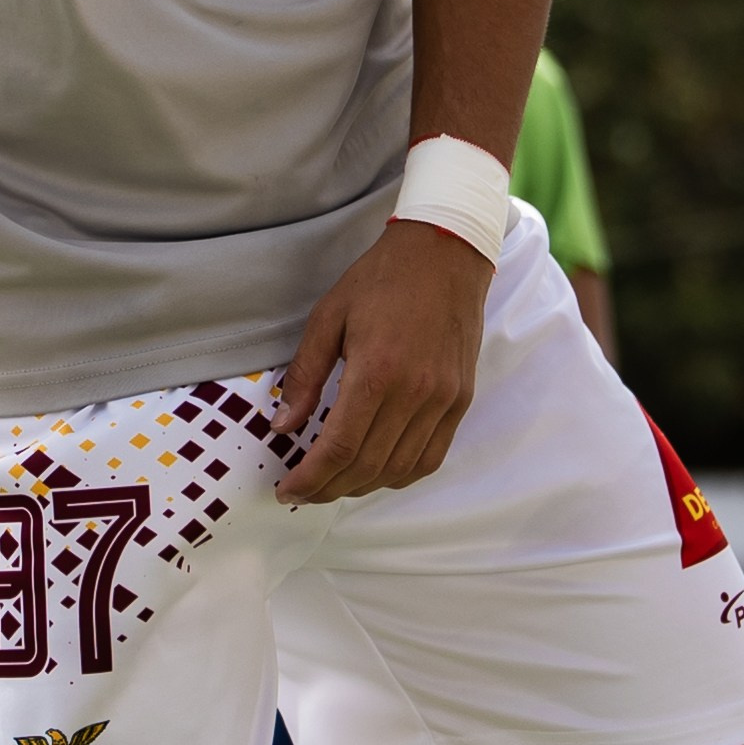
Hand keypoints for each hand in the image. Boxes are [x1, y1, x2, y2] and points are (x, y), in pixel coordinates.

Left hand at [274, 222, 494, 502]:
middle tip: (303, 491)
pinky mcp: (461, 399)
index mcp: (377, 370)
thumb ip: (305, 375)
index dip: (309, 478)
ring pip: (400, 469)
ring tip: (334, 484)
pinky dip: (401, 475)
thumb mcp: (329, 317)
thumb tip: (283, 426)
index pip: (339, 448)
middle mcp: (415, 392)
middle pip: (367, 466)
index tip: (286, 489)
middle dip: (329, 488)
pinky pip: (431, 457)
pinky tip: (377, 472)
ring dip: (363, 486)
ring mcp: (444, 399)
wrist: (445, 253)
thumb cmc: (381, 279)